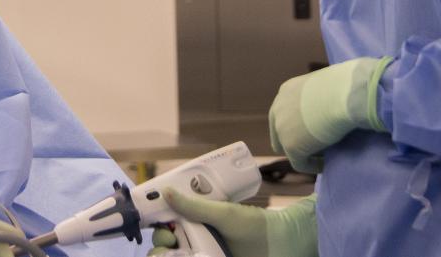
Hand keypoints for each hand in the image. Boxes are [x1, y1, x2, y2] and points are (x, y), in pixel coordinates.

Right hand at [146, 190, 316, 256]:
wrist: (282, 245)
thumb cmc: (254, 225)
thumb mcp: (223, 213)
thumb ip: (195, 206)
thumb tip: (165, 190)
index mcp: (198, 222)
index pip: (168, 223)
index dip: (159, 224)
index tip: (158, 223)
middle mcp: (198, 240)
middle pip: (166, 246)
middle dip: (161, 243)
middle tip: (170, 239)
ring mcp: (204, 256)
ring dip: (167, 256)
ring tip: (175, 253)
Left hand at [267, 57, 391, 173]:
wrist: (345, 95)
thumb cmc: (344, 85)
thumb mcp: (325, 86)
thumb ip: (319, 97)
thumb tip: (330, 106)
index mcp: (286, 91)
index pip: (283, 113)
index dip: (296, 125)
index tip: (312, 132)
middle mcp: (278, 108)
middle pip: (280, 132)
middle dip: (295, 140)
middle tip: (315, 147)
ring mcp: (282, 128)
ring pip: (290, 149)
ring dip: (305, 153)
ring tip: (324, 157)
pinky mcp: (291, 146)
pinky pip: (300, 163)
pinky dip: (313, 166)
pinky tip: (326, 165)